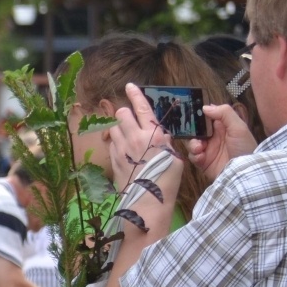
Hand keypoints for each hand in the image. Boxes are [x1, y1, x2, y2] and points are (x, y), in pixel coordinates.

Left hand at [111, 83, 182, 200]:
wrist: (147, 200)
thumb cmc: (167, 180)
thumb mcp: (175, 157)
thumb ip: (165, 142)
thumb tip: (160, 135)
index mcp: (153, 134)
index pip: (142, 107)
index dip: (136, 94)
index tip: (130, 86)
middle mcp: (134, 137)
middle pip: (121, 114)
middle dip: (125, 114)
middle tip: (131, 120)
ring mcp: (121, 149)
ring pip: (113, 128)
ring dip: (119, 128)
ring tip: (127, 137)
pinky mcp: (112, 159)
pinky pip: (111, 144)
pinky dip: (116, 143)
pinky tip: (124, 152)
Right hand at [187, 103, 257, 183]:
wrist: (243, 172)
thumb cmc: (244, 147)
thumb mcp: (239, 127)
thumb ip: (224, 113)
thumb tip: (205, 107)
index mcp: (223, 127)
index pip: (207, 117)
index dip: (199, 116)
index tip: (190, 114)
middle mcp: (214, 137)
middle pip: (196, 130)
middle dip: (192, 132)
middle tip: (194, 134)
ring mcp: (208, 150)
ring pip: (192, 142)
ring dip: (193, 144)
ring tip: (199, 148)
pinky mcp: (203, 162)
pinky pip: (193, 156)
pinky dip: (195, 156)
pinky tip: (201, 157)